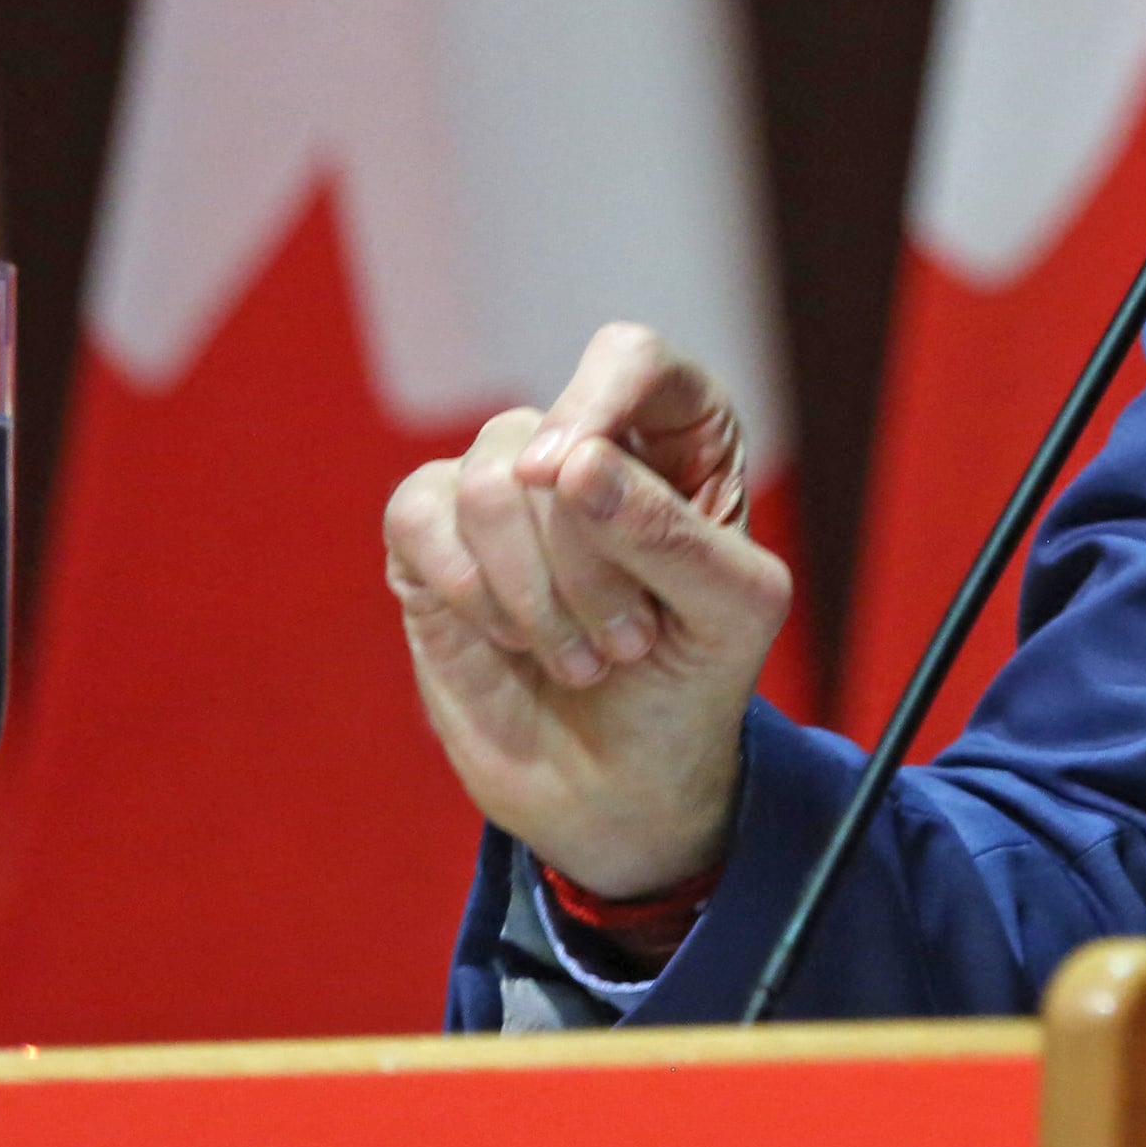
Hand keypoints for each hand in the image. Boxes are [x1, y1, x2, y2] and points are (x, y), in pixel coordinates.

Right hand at [384, 322, 791, 896]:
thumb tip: (571, 460)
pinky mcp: (431, 539)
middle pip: (556, 439)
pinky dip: (468, 591)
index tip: (577, 471)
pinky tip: (510, 642)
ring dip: (535, 593)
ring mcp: (504, 489)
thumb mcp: (728, 613)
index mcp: (679, 439)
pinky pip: (417, 513)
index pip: (630, 358)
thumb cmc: (692, 684)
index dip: (600, 400)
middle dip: (589, 564)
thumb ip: (668, 529)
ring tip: (580, 656)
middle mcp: (587, 446)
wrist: (620, 788)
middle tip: (628, 644)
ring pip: (489, 479)